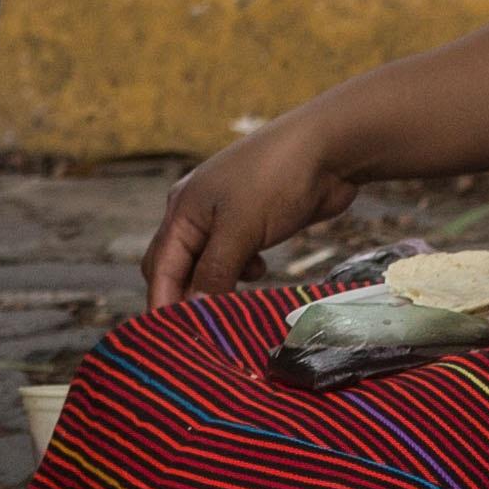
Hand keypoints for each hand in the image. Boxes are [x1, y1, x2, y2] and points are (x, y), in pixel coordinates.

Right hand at [145, 111, 366, 311]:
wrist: (328, 146)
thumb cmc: (276, 180)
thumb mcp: (241, 230)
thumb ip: (215, 273)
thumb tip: (195, 310)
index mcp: (182, 210)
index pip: (160, 269)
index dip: (162, 305)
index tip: (170, 342)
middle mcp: (196, 212)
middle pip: (176, 267)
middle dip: (186, 297)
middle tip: (204, 330)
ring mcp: (224, 214)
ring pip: (207, 263)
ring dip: (216, 286)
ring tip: (234, 303)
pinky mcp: (253, 219)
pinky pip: (233, 255)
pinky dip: (239, 271)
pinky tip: (260, 270)